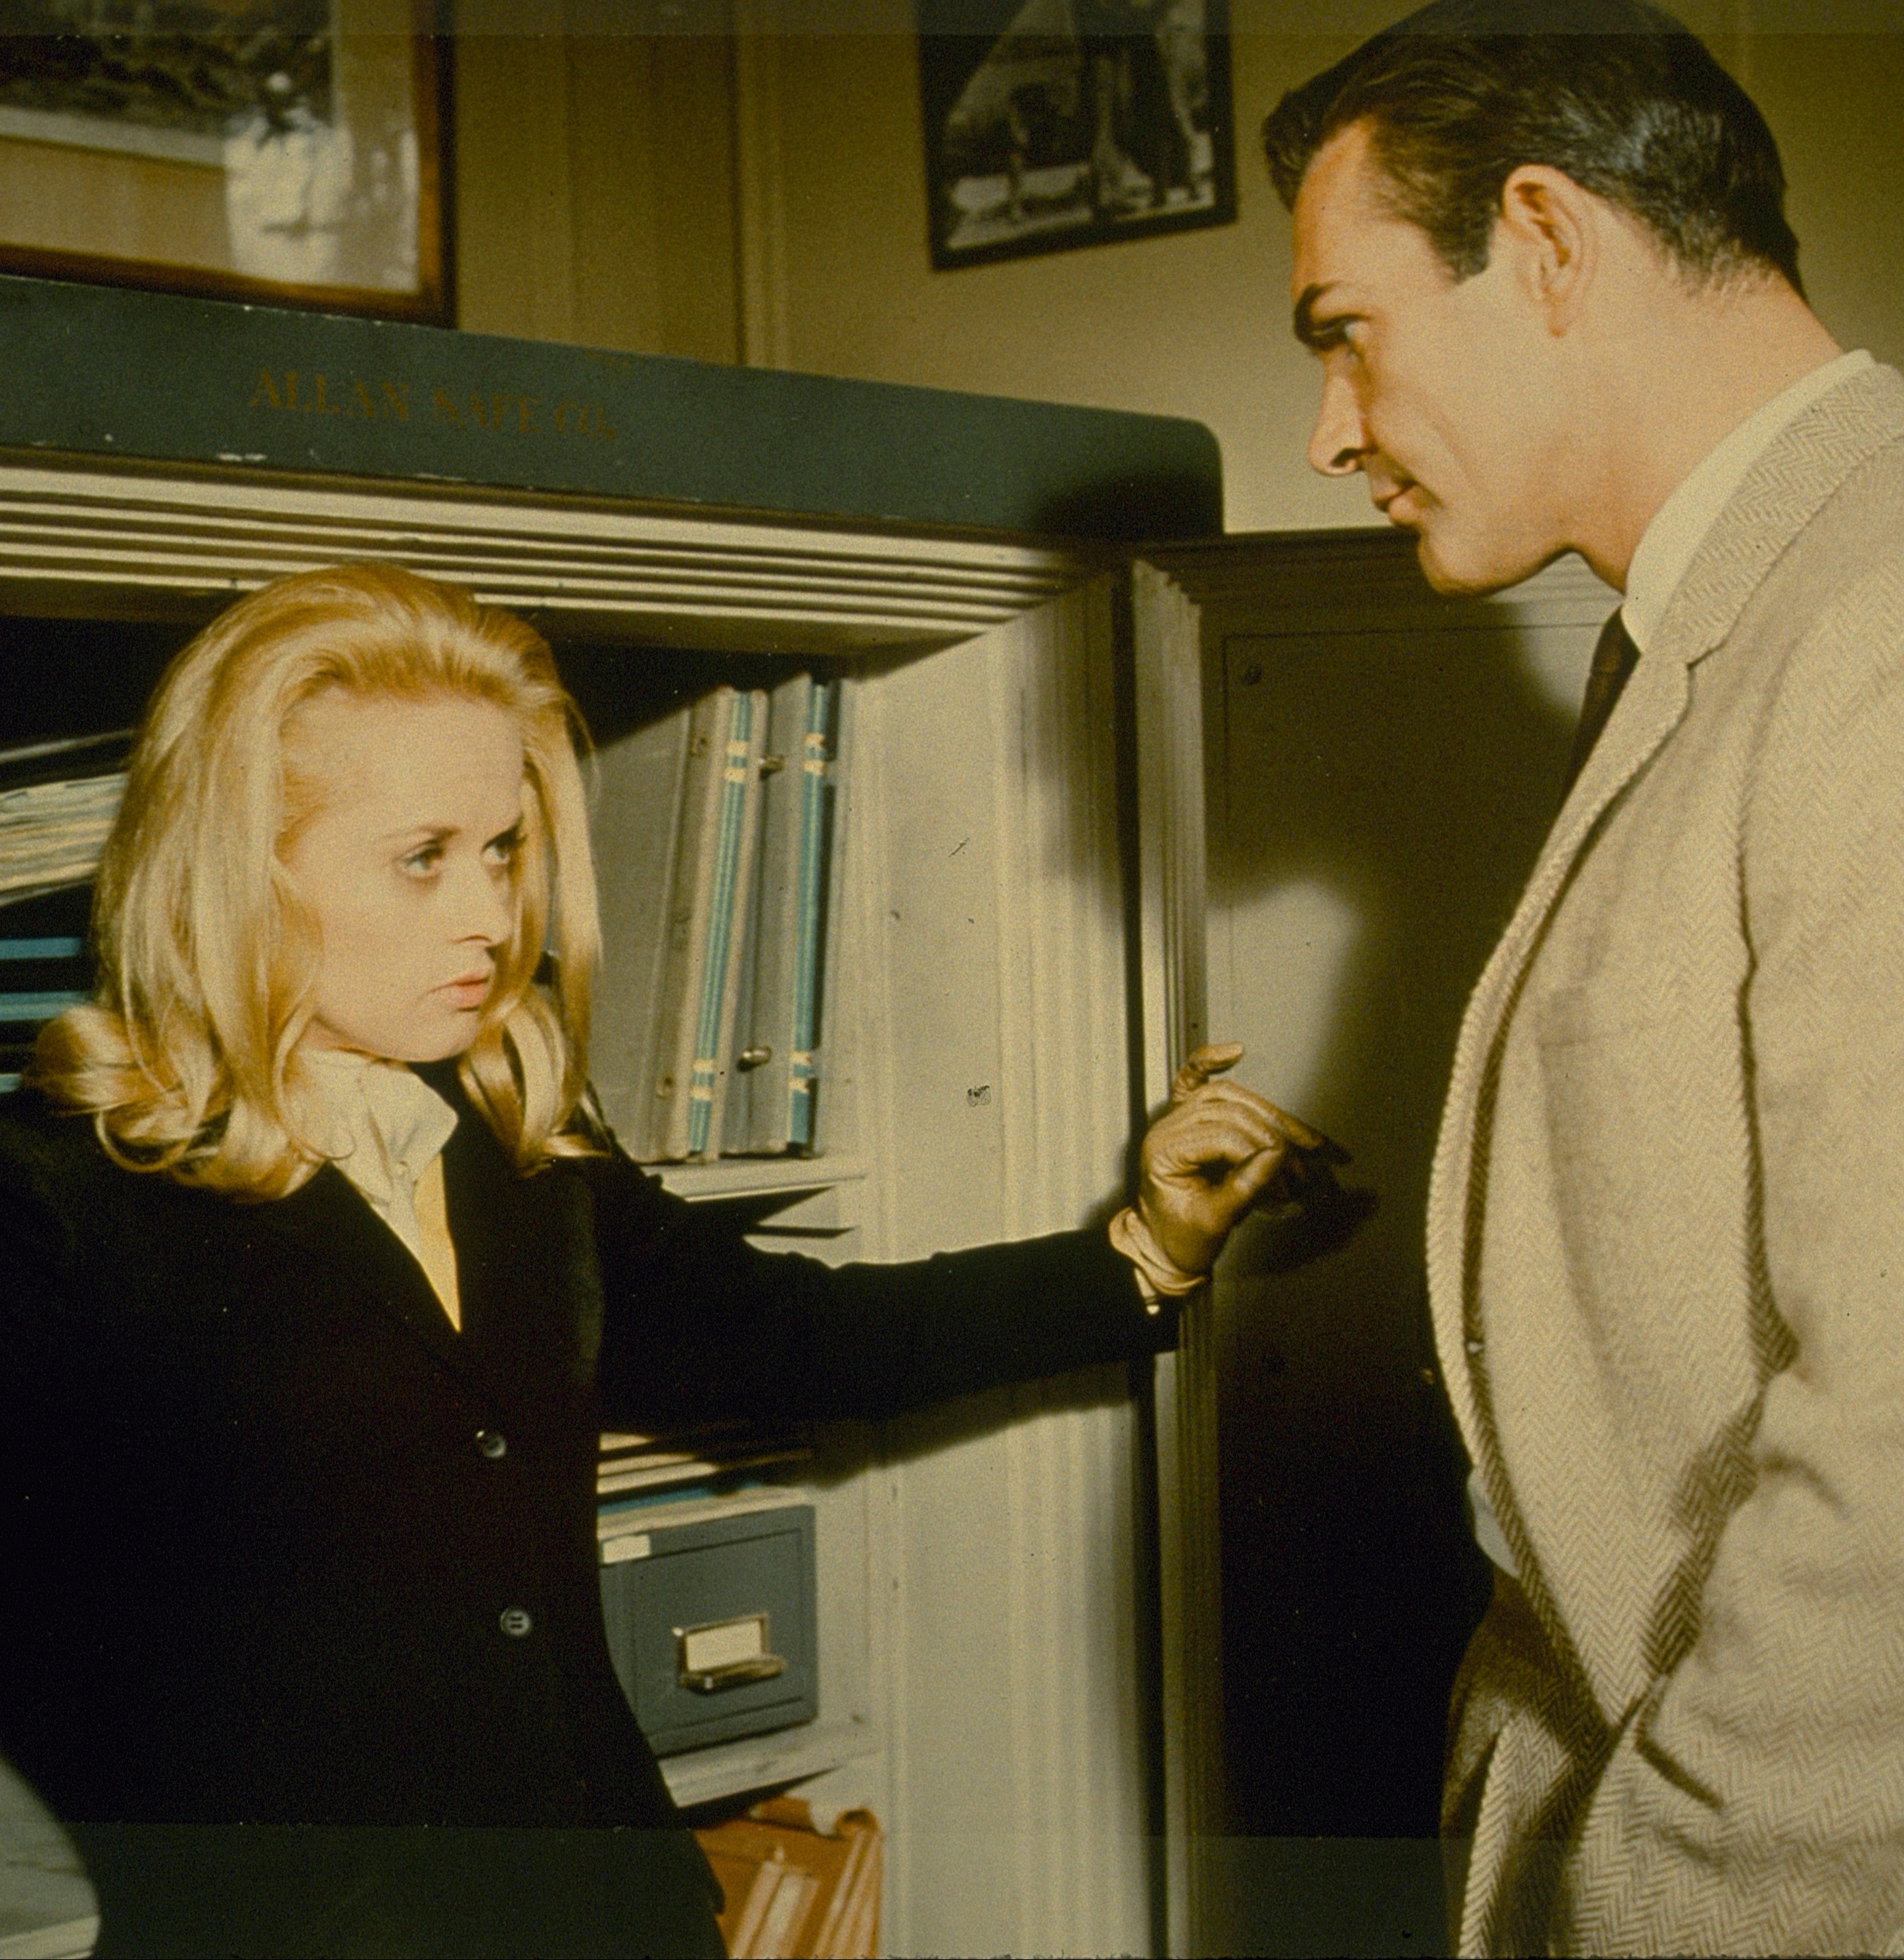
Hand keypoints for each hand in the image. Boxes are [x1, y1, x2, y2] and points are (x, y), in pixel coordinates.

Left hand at [1136, 1043, 1332, 1277]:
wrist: (1163, 1248)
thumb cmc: (1180, 1238)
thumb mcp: (1215, 1220)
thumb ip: (1244, 1187)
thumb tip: (1276, 1156)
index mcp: (1165, 1150)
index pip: (1221, 1134)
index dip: (1259, 1150)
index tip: (1285, 1170)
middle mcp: (1167, 1127)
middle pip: (1228, 1109)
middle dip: (1271, 1132)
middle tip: (1300, 1159)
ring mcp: (1175, 1118)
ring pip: (1227, 1095)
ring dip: (1267, 1112)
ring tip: (1301, 1136)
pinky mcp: (1186, 1118)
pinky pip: (1193, 1079)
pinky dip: (1210, 1061)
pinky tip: (1234, 1052)